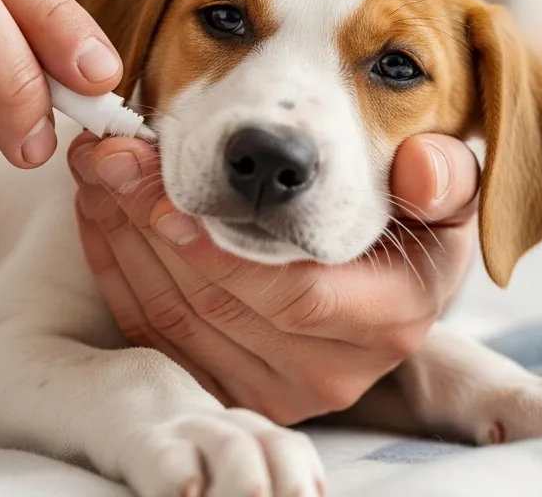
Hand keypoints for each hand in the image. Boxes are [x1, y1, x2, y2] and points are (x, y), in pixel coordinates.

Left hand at [69, 132, 478, 424]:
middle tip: (107, 152)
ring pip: (175, 319)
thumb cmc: (407, 214)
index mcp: (389, 316)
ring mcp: (273, 388)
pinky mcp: (225, 385)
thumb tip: (422, 170)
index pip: (291, 293)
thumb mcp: (443, 191)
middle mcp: (332, 368)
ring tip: (96, 166)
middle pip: (217, 304)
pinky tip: (98, 211)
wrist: (382, 267)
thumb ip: (444, 176)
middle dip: (149, 221)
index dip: (217, 244)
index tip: (160, 182)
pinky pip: (152, 334)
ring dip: (123, 236)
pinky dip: (116, 268)